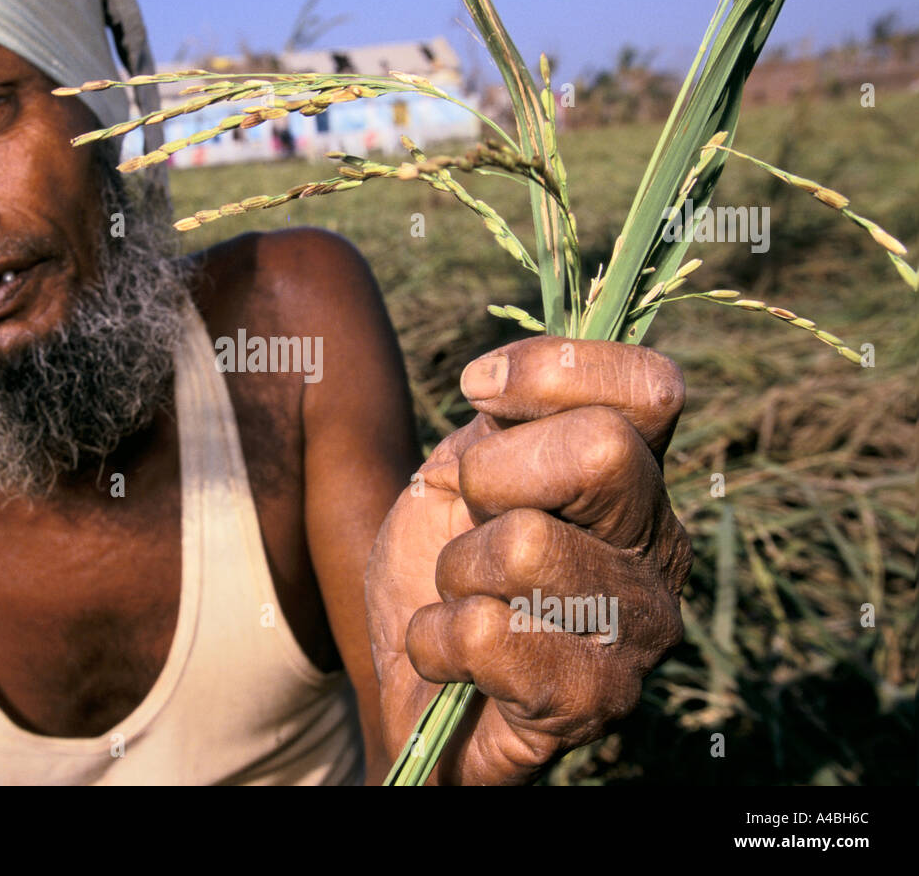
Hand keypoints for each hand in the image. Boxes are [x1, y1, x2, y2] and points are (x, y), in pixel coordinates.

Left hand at [365, 336, 692, 784]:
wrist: (412, 682)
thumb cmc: (444, 565)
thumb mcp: (461, 470)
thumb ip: (500, 420)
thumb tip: (494, 381)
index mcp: (638, 479)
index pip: (650, 389)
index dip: (553, 372)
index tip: (478, 390)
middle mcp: (661, 548)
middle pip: (603, 450)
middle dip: (494, 473)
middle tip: (470, 518)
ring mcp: (642, 629)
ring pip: (525, 544)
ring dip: (454, 572)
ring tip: (463, 600)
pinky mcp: (598, 701)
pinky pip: (487, 634)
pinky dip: (436, 639)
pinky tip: (455, 660)